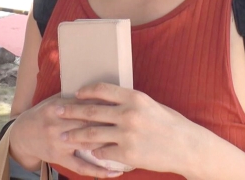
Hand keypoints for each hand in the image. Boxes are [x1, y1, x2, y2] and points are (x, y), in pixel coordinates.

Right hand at [9, 93, 124, 177]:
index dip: (106, 106)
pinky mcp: (59, 158)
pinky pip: (81, 167)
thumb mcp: (55, 100)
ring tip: (131, 147)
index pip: (86, 105)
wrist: (22, 134)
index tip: (125, 107)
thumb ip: (75, 97)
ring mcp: (59, 143)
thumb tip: (102, 90)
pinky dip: (99, 170)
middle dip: (112, 125)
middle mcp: (57, 125)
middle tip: (135, 127)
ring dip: (110, 146)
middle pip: (89, 124)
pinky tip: (115, 172)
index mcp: (57, 107)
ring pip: (88, 144)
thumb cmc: (44, 114)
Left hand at [58, 83, 200, 175]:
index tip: (76, 93)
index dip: (86, 91)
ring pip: (92, 134)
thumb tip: (109, 100)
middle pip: (91, 112)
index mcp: (135, 98)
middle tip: (57, 112)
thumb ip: (130, 102)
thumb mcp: (151, 105)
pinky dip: (95, 152)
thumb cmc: (172, 124)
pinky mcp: (127, 154)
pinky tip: (90, 152)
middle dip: (70, 111)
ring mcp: (127, 135)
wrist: (188, 147)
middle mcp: (128, 114)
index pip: (102, 89)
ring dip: (75, 135)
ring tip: (63, 136)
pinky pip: (103, 152)